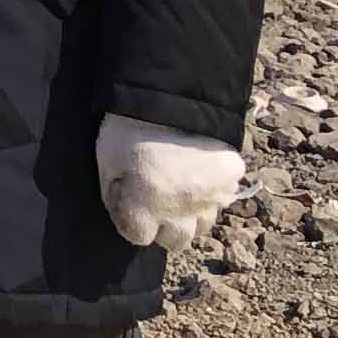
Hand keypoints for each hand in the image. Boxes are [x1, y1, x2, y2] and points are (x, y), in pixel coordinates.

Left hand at [97, 115, 243, 255]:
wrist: (170, 96)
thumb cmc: (128, 128)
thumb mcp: (106, 162)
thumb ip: (114, 195)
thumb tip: (124, 213)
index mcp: (147, 209)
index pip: (139, 237)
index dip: (130, 219)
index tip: (128, 201)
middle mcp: (182, 212)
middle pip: (176, 241)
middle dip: (163, 227)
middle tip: (156, 200)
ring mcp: (212, 197)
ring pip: (204, 224)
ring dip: (191, 213)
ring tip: (179, 188)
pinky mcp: (232, 177)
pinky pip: (224, 196)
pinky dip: (213, 189)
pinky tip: (200, 171)